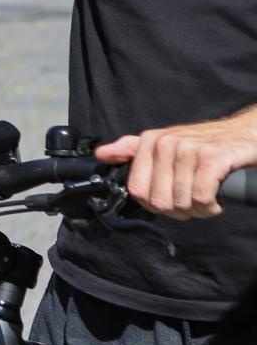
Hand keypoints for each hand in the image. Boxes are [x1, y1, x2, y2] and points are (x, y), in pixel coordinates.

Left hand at [94, 116, 256, 219]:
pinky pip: (201, 198)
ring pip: (181, 202)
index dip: (154, 205)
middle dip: (177, 211)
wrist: (246, 134)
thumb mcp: (166, 143)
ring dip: (197, 210)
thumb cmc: (206, 144)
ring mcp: (188, 150)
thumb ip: (132, 149)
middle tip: (193, 204)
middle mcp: (166, 143)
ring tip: (207, 200)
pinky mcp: (213, 159)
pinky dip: (210, 207)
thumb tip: (101, 154)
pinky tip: (217, 201)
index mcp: (150, 141)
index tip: (170, 202)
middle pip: (158, 200)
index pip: (137, 190)